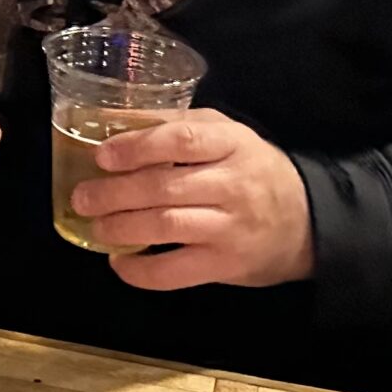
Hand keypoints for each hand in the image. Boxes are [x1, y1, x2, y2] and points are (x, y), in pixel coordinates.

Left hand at [67, 108, 315, 290]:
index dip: (137, 146)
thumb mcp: (227, 135)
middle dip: (115, 193)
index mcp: (232, 143)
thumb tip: (110, 119)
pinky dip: (140, 270)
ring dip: (121, 227)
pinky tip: (118, 262)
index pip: (181, 139)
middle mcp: (232, 184)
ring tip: (95, 225)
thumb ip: (177, 125)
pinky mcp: (225, 265)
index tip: (103, 155)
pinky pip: (175, 272)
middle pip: (164, 186)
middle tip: (82, 196)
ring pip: (166, 226)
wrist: (309, 222)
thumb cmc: (254, 170)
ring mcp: (229, 227)